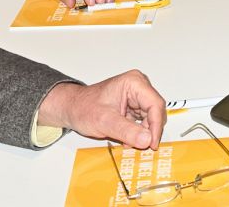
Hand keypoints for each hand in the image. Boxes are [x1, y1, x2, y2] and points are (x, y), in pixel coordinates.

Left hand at [37, 71, 165, 150]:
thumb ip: (127, 131)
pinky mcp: (134, 104)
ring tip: (129, 141)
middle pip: (155, 111)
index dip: (156, 126)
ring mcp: (137, 95)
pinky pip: (143, 120)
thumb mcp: (105, 122)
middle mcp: (138, 86)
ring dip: (143, 132)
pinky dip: (137, 131)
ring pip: (151, 117)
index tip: (152, 144)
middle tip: (142, 146)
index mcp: (134, 82)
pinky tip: (127, 138)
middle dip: (149, 130)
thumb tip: (147, 140)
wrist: (72, 108)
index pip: (155, 104)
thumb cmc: (84, 108)